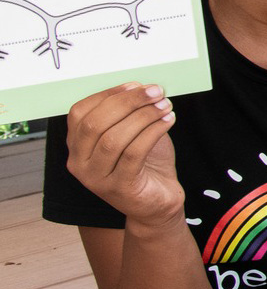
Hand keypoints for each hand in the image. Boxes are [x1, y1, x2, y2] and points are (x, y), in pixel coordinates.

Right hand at [66, 83, 182, 224]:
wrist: (157, 204)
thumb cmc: (146, 165)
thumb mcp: (133, 134)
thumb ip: (130, 113)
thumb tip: (143, 86)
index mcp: (76, 146)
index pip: (80, 112)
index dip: (108, 94)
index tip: (136, 84)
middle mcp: (79, 163)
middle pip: (95, 123)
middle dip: (128, 102)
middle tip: (156, 92)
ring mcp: (96, 178)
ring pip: (114, 138)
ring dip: (143, 116)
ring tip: (165, 106)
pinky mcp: (120, 188)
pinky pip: (134, 153)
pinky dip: (153, 132)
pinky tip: (168, 121)